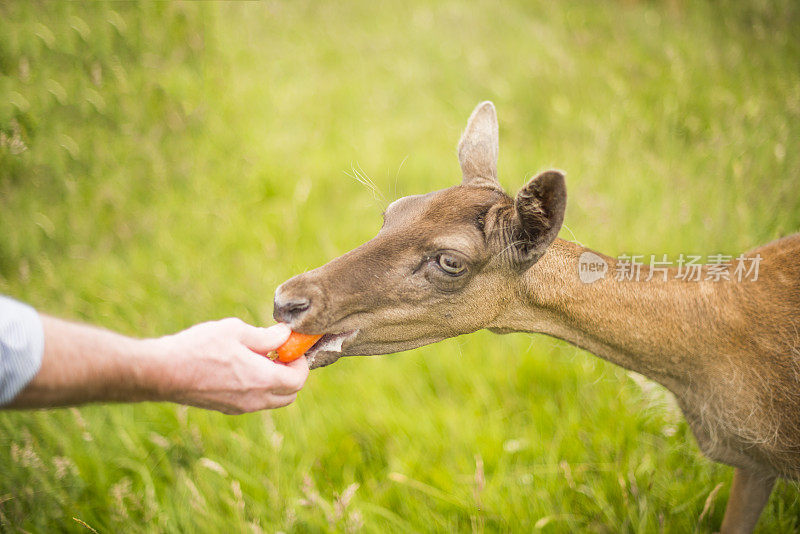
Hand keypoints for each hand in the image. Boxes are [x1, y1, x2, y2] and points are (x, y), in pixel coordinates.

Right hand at [149, 318, 308, 413]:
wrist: (163, 372)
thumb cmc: (198, 347)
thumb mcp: (235, 331)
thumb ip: (264, 335)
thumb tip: (285, 335)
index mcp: (261, 379)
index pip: (298, 380)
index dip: (301, 363)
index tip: (292, 347)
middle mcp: (254, 399)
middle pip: (289, 394)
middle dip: (292, 374)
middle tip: (280, 353)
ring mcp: (239, 407)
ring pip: (272, 400)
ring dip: (275, 382)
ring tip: (259, 357)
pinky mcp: (226, 408)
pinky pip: (254, 402)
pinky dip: (259, 387)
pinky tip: (242, 367)